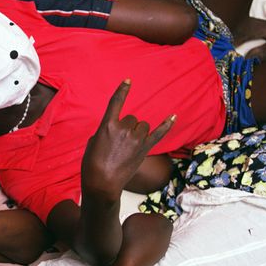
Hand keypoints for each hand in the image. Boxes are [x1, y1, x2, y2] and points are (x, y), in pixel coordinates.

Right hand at [81, 80, 174, 201]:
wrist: (102, 183)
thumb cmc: (92, 164)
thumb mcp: (93, 142)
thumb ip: (106, 131)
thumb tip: (117, 132)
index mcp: (107, 126)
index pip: (116, 102)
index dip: (122, 90)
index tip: (128, 81)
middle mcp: (124, 129)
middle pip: (132, 118)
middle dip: (127, 128)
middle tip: (119, 144)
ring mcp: (136, 139)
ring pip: (142, 126)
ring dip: (137, 132)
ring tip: (128, 148)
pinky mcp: (145, 149)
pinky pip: (159, 133)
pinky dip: (167, 124)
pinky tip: (173, 116)